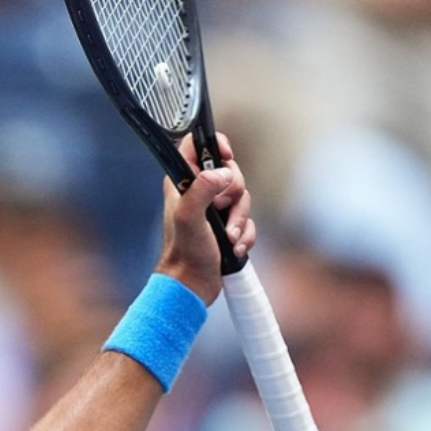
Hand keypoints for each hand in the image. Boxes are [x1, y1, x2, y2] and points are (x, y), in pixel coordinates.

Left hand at [155, 132, 255, 304]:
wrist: (191, 284)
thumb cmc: (184, 253)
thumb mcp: (189, 217)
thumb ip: (201, 189)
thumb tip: (222, 173)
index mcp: (182, 183)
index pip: (197, 146)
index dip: (215, 146)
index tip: (226, 158)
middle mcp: (198, 192)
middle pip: (230, 172)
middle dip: (233, 195)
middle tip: (221, 210)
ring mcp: (213, 209)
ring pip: (242, 198)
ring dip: (239, 220)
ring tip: (227, 237)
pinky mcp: (226, 226)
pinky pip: (247, 220)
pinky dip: (244, 235)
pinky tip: (233, 247)